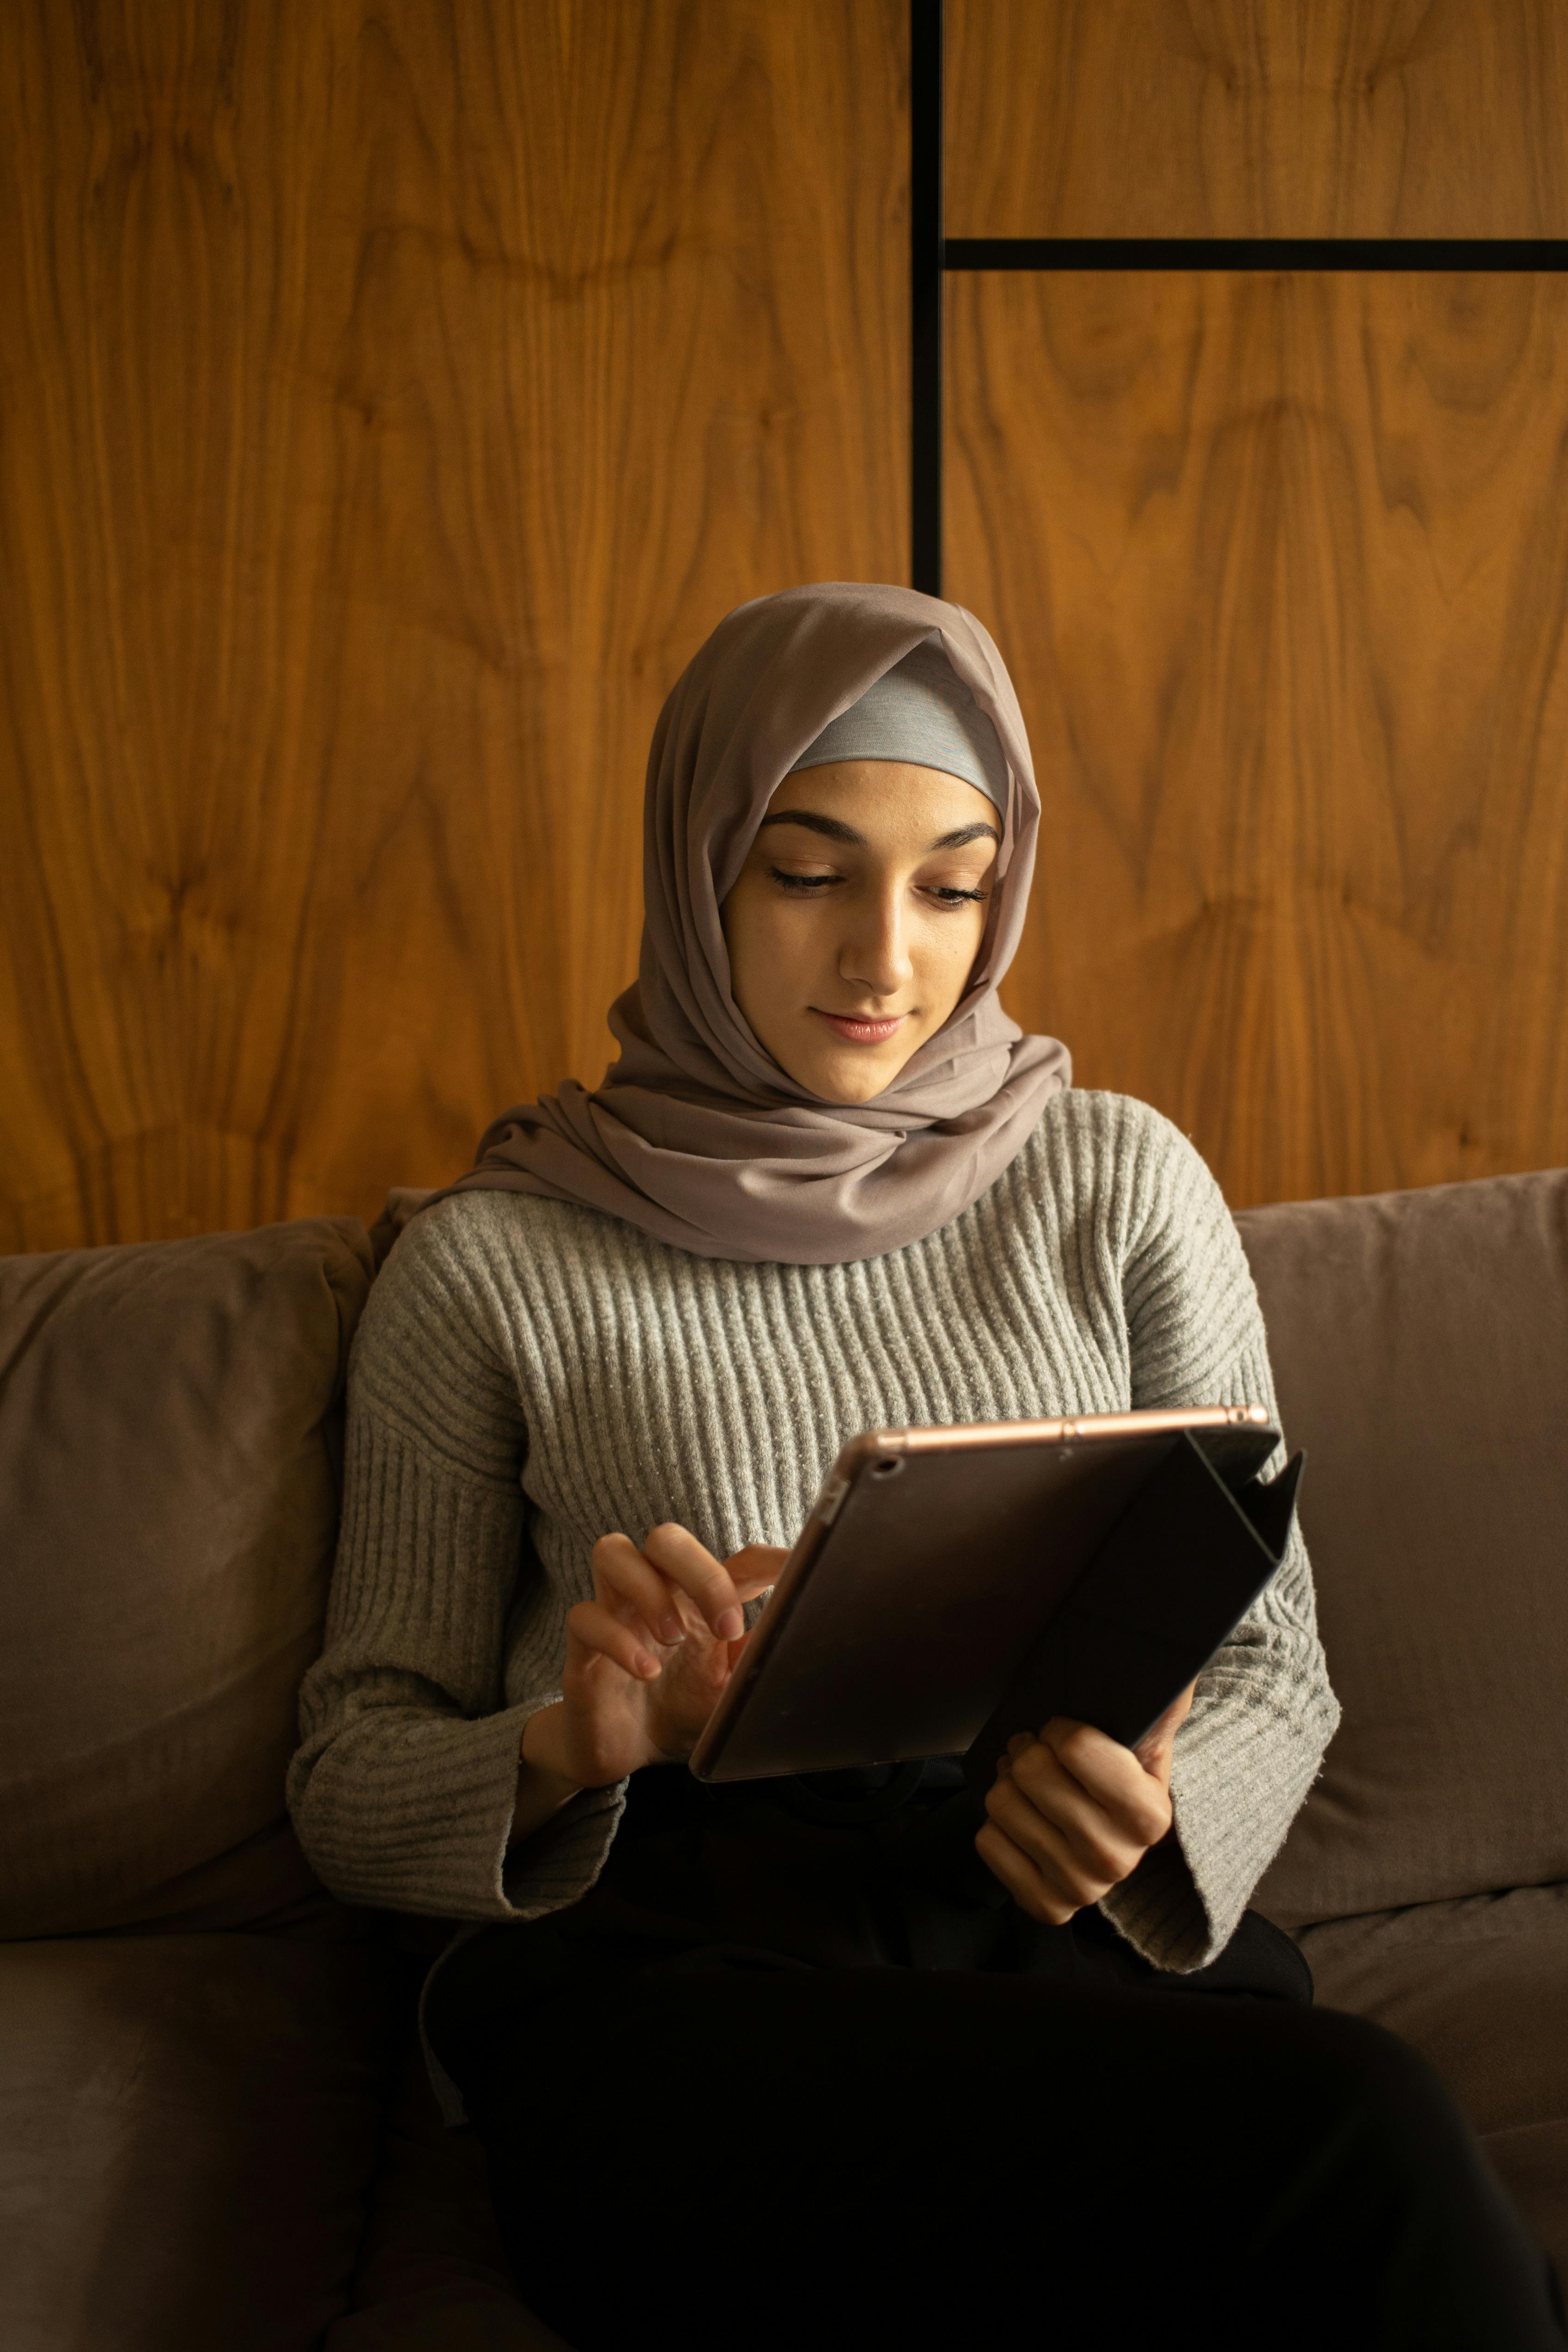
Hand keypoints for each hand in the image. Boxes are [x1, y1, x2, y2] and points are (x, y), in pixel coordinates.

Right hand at [515, 1525, 785, 1827]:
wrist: (627, 1754)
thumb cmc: (683, 1710)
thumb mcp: (733, 1690)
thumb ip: (760, 1659)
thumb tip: (802, 1636)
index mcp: (702, 1600)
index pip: (739, 1560)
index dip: (771, 1561)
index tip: (800, 1573)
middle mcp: (657, 1593)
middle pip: (666, 1537)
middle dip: (699, 1571)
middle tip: (724, 1625)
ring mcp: (616, 1614)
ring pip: (612, 1552)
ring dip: (649, 1590)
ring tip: (673, 1638)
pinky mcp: (582, 1648)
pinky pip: (584, 1617)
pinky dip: (617, 1640)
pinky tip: (645, 1672)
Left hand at [975, 1682, 1196, 1925]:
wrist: (1117, 1832)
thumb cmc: (1124, 1766)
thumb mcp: (1148, 1726)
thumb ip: (1155, 1693)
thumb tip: (1165, 1653)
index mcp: (1151, 1815)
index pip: (1073, 1746)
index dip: (1060, 1728)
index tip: (1066, 1731)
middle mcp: (1119, 1860)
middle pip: (1030, 1773)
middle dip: (1029, 1751)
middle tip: (1039, 1752)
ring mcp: (1081, 1889)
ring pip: (1001, 1803)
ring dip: (1010, 1783)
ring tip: (1029, 1782)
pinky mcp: (1046, 1905)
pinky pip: (987, 1842)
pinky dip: (998, 1823)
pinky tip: (1024, 1818)